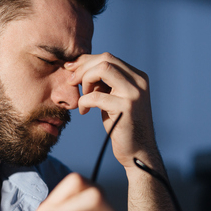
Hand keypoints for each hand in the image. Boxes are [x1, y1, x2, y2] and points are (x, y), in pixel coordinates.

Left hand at [65, 53, 157, 168]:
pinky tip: (84, 112)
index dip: (86, 61)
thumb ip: (104, 82)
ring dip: (85, 80)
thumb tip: (80, 66)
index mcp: (138, 77)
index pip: (108, 58)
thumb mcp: (114, 98)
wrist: (138, 152)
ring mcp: (134, 94)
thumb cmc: (122, 125)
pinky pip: (96, 96)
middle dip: (83, 68)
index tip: (71, 70)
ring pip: (103, 69)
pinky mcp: (126, 108)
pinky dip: (84, 101)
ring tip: (82, 95)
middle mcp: (139, 82)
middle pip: (105, 59)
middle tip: (71, 82)